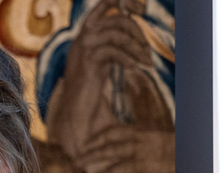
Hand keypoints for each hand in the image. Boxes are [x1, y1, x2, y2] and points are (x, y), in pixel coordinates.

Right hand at [46, 0, 153, 159]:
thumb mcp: (100, 61)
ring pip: (117, 35)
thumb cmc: (88, 88)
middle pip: (115, 19)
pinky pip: (114, 52)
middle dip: (137, 31)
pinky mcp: (88, 64)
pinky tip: (135, 69)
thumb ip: (111, 45)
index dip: (122, 2)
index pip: (102, 5)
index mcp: (85, 35)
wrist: (74, 111)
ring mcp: (84, 50)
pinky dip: (128, 59)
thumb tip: (134, 35)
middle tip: (147, 48)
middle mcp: (82, 38)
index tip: (140, 9)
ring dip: (137, 48)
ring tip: (146, 62)